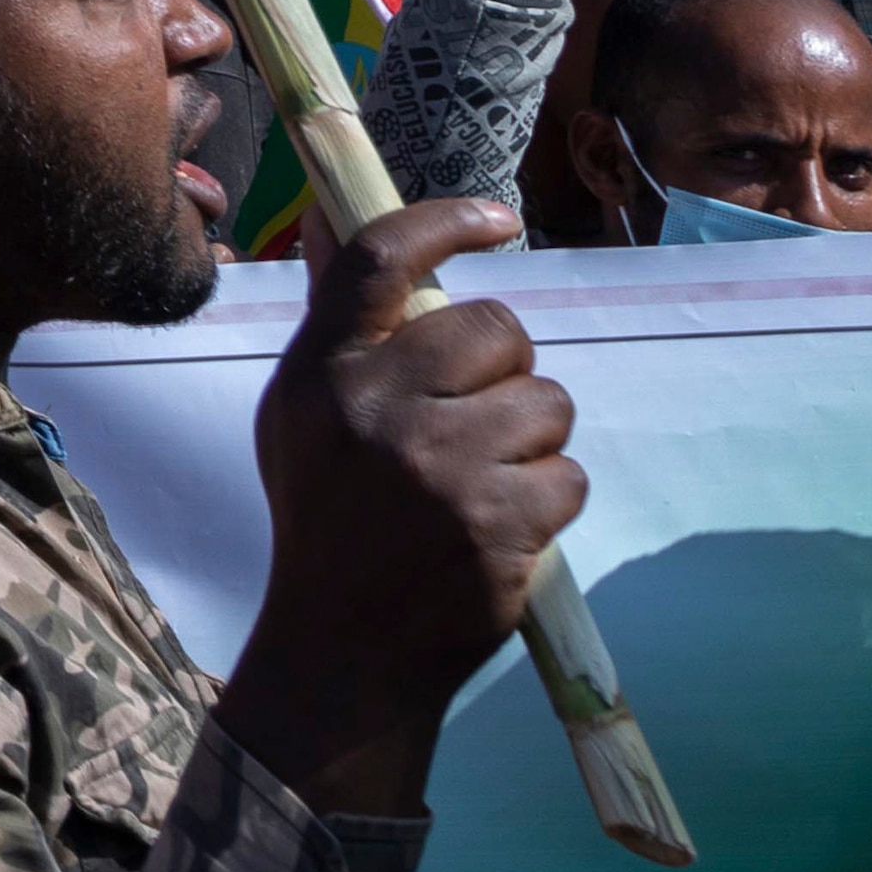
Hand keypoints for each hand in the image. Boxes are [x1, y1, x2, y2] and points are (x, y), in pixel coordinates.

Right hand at [212, 193, 579, 820]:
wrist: (343, 651)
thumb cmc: (325, 518)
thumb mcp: (302, 414)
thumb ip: (334, 322)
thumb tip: (331, 220)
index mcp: (324, 374)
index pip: (384, 258)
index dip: (447, 222)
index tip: (497, 222)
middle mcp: (377, 408)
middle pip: (497, 328)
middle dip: (507, 367)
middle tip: (478, 415)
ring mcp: (441, 467)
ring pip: (546, 402)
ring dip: (533, 440)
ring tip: (485, 481)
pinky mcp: (498, 524)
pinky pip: (568, 475)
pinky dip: (548, 501)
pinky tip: (502, 527)